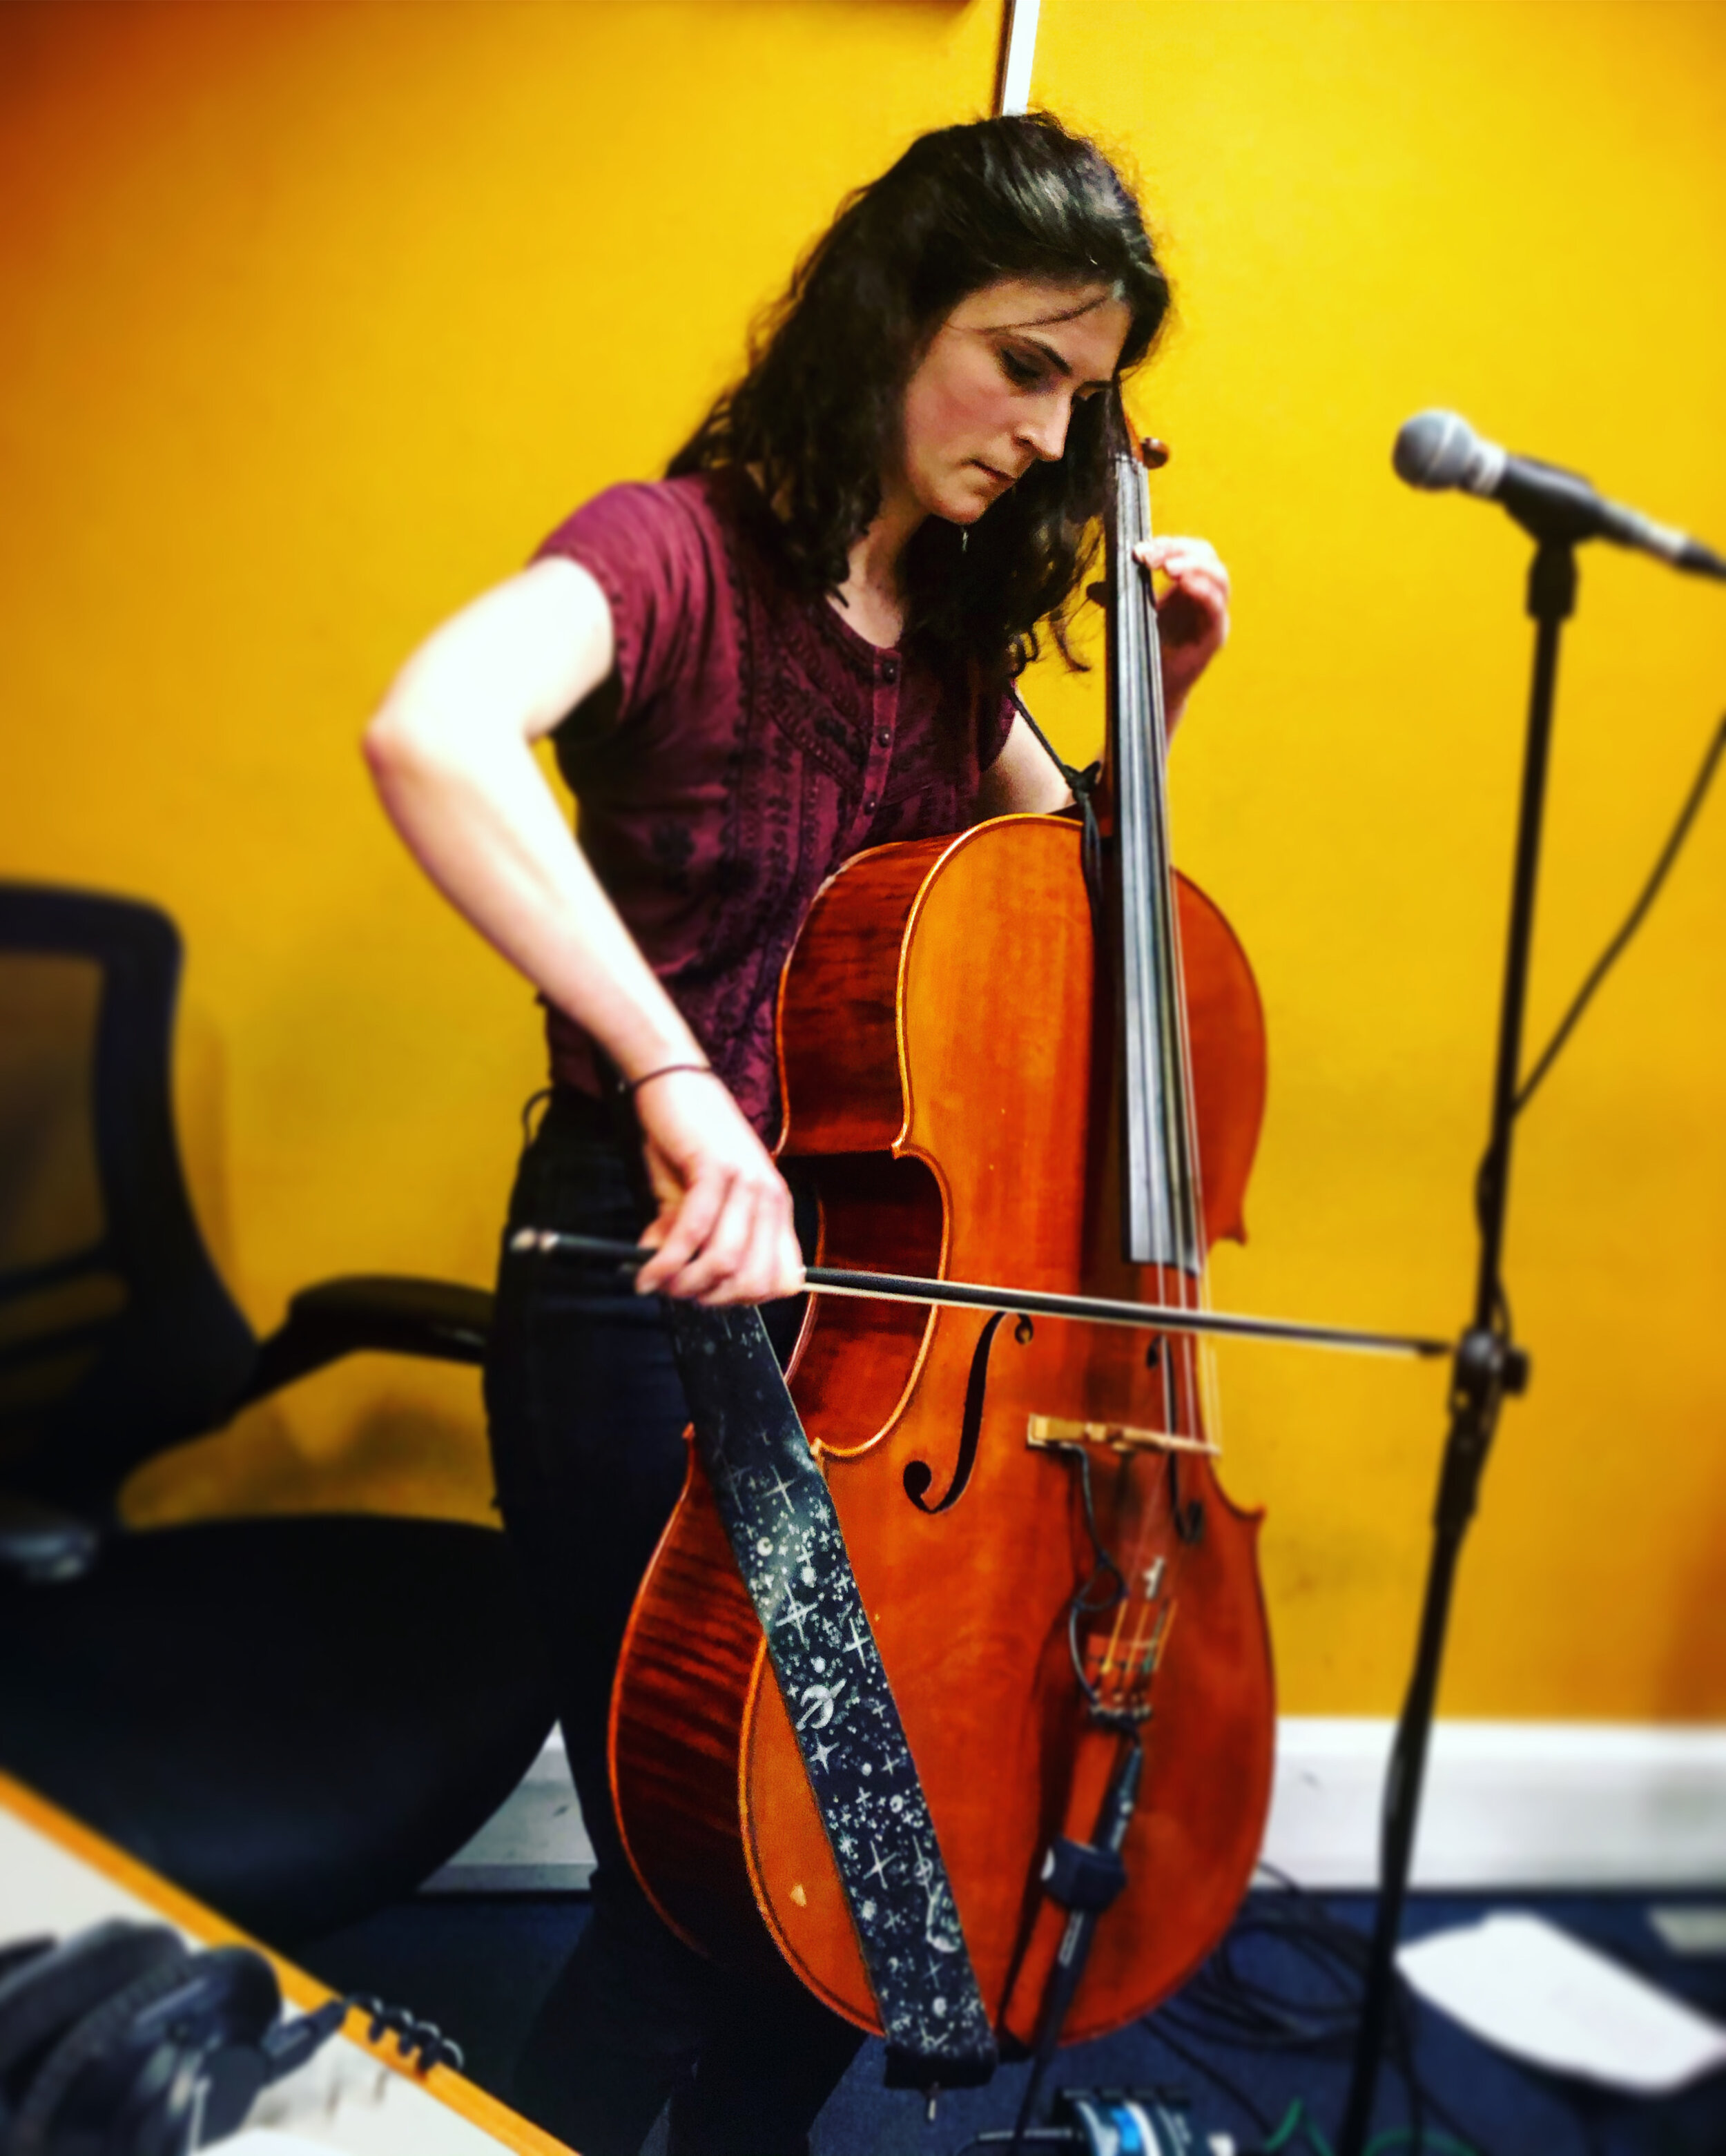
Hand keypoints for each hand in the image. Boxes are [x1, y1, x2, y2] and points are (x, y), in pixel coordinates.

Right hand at [630, 1070, 803, 1304]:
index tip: (708, 1296)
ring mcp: (746, 1182)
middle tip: (677, 1292)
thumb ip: (690, 1240)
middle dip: (711, 1298)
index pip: (783, 1279)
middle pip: (754, 1281)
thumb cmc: (684, 1137)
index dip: (745, 1299)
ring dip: (685, 1284)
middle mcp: (770, 1196)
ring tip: (658, 1282)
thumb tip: (666, 1279)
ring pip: (724, 1262)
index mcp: (775, 1206)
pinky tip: (645, 1271)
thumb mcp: (692, 1196)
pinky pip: (692, 1233)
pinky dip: (665, 1262)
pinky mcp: (714, 1168)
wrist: (672, 1078)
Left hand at [1132, 535, 1230, 731]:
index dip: (1169, 545)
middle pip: (1207, 557)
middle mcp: (1204, 597)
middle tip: (1154, 557)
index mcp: (1187, 586)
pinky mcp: (1214, 636)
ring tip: (1169, 568)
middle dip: (1181, 550)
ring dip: (1195, 566)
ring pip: (1219, 578)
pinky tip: (1185, 584)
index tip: (1142, 550)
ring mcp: (1213, 616)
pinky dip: (1204, 592)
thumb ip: (1116, 597)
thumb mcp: (1129, 614)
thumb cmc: (1143, 647)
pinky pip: (1216, 608)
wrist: (1147, 687)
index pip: (1189, 551)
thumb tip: (1091, 588)